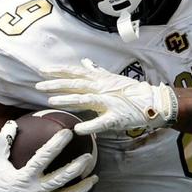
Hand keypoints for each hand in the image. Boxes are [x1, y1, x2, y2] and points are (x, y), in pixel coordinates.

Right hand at [0, 121, 97, 191]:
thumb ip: (2, 142)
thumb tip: (12, 123)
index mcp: (23, 177)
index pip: (44, 157)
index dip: (57, 144)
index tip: (68, 132)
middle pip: (61, 178)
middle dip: (77, 167)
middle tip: (89, 156)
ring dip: (83, 187)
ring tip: (94, 178)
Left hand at [37, 57, 177, 135]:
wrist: (153, 102)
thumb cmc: (132, 91)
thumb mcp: (112, 78)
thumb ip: (96, 71)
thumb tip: (84, 61)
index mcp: (101, 80)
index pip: (76, 73)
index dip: (59, 72)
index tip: (42, 71)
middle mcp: (103, 89)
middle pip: (76, 84)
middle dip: (56, 85)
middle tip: (38, 86)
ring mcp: (110, 102)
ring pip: (86, 99)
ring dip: (68, 100)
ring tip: (51, 101)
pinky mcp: (117, 117)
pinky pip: (102, 122)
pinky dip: (90, 125)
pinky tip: (79, 129)